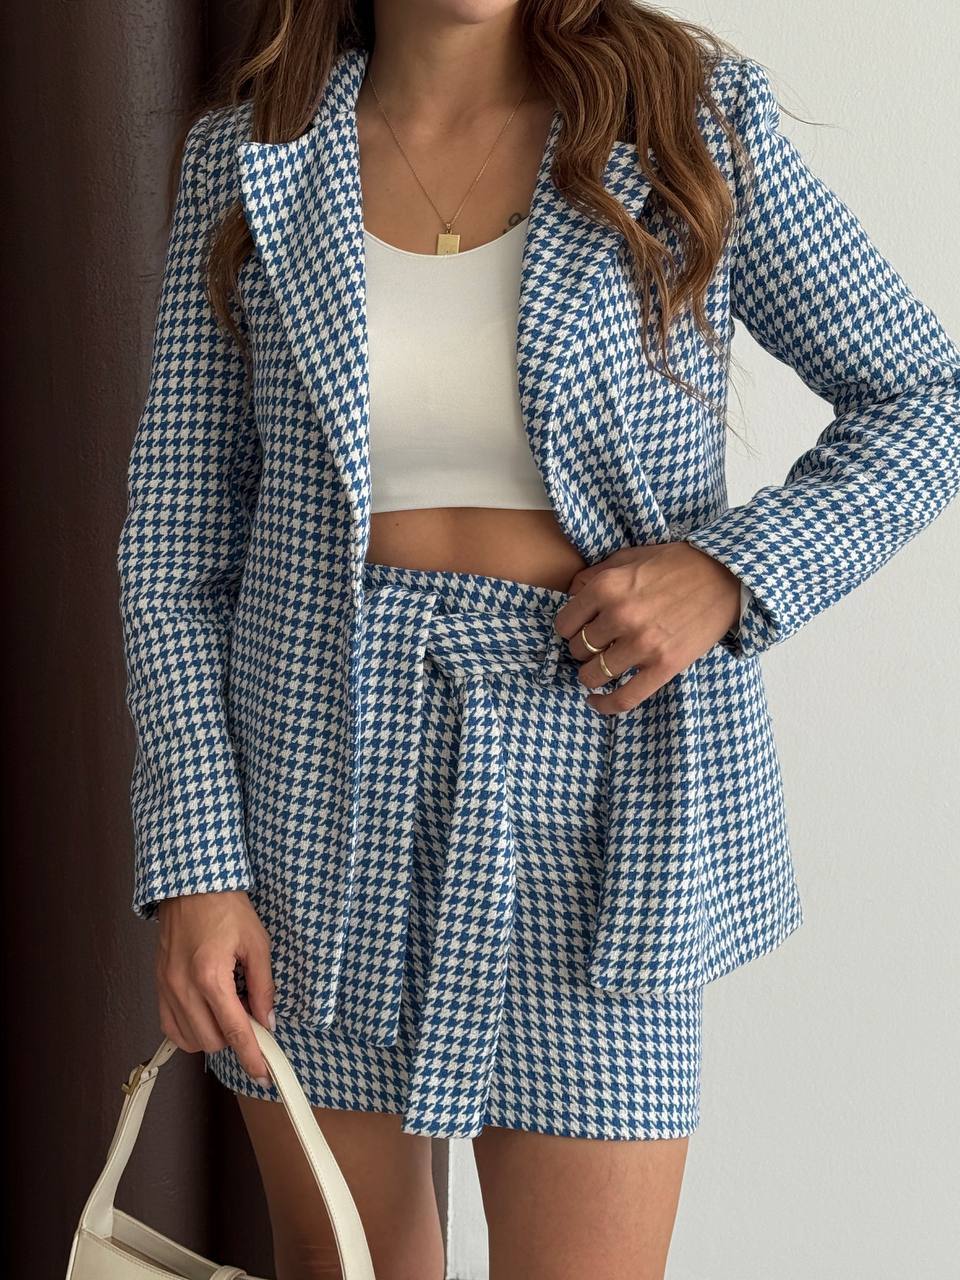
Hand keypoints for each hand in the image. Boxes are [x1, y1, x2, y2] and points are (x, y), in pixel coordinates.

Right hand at [156, 889, 275, 1084]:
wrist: (190, 885)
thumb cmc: (225, 908)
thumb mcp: (257, 943)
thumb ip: (263, 986)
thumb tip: (267, 1020)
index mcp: (210, 975)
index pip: (234, 1030)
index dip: (251, 1056)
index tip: (262, 1073)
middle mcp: (183, 987)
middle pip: (211, 1041)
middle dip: (235, 1039)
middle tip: (250, 1018)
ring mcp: (166, 988)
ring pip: (189, 1039)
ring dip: (213, 1036)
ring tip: (228, 1010)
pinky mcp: (158, 986)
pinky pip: (171, 1027)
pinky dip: (190, 1031)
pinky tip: (205, 1016)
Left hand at [553, 542, 741, 714]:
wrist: (724, 576)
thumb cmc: (675, 564)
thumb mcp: (628, 557)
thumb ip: (594, 575)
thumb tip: (570, 595)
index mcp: (607, 587)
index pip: (564, 623)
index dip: (568, 629)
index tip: (577, 630)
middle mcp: (620, 616)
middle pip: (578, 649)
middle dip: (582, 649)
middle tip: (596, 645)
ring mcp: (642, 644)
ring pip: (593, 675)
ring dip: (591, 674)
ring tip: (600, 667)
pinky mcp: (663, 666)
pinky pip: (623, 698)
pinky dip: (604, 705)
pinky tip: (596, 702)